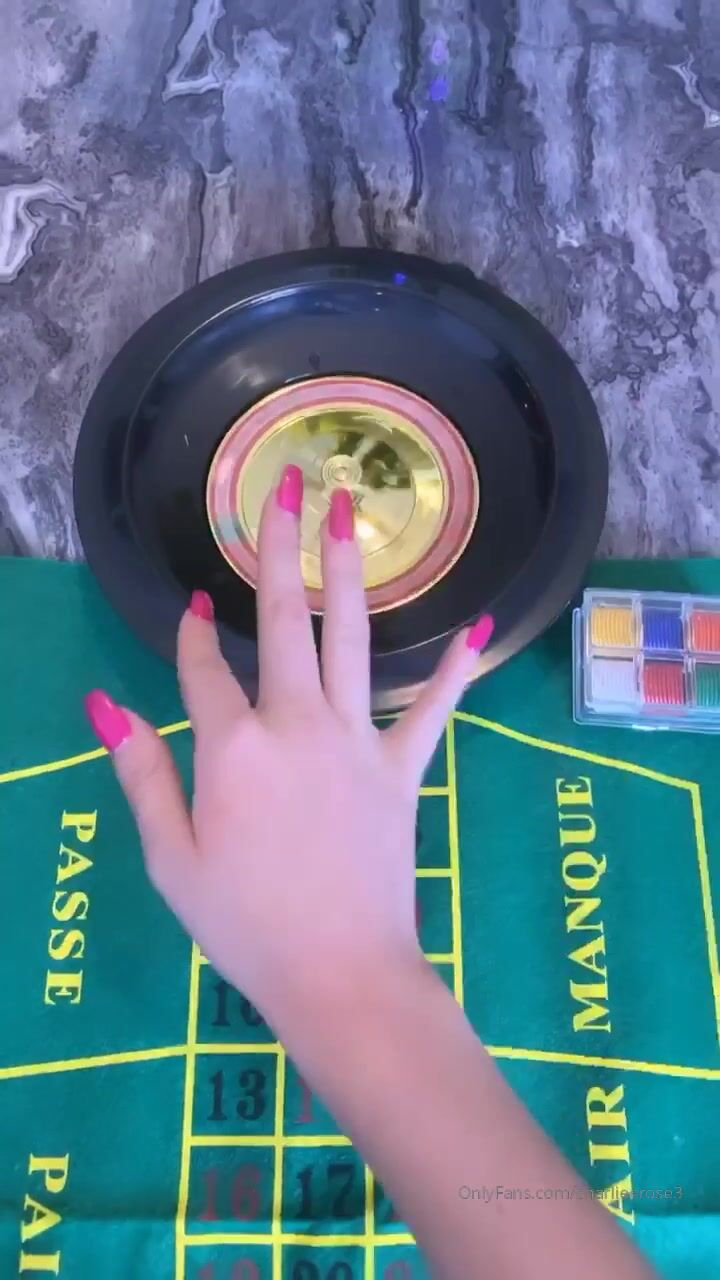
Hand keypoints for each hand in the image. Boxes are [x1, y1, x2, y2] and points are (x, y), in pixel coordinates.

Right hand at [85, 465, 493, 1032]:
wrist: (340, 975)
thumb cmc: (244, 925)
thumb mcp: (171, 858)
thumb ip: (140, 773)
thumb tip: (103, 702)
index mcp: (232, 748)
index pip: (202, 671)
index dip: (190, 636)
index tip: (190, 605)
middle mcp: (295, 725)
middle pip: (283, 622)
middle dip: (279, 548)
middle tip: (287, 485)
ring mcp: (356, 742)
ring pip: (351, 640)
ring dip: (349, 572)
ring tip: (352, 512)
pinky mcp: (403, 769)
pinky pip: (434, 710)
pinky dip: (456, 668)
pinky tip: (481, 622)